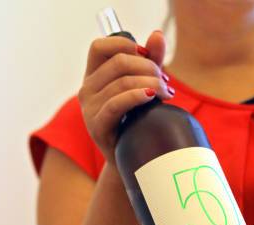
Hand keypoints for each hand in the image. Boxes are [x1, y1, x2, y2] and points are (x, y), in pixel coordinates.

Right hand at [78, 30, 173, 164]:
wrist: (132, 160)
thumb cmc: (137, 121)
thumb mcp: (144, 86)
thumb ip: (150, 61)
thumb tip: (157, 35)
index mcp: (94, 76)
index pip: (100, 47)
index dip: (125, 44)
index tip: (147, 55)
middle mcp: (87, 89)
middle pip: (119, 62)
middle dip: (149, 67)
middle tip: (165, 82)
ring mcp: (90, 108)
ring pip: (122, 82)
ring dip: (151, 83)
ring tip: (166, 94)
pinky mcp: (97, 126)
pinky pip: (116, 104)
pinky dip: (136, 96)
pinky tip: (150, 96)